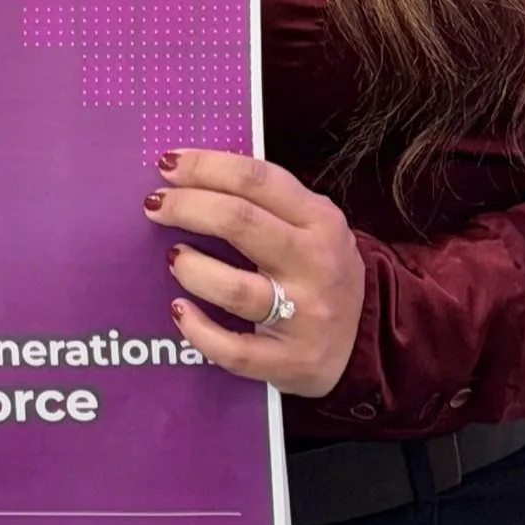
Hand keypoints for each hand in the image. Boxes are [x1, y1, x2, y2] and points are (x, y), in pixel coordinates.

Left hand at [146, 149, 364, 397]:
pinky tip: (179, 310)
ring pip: (233, 287)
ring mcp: (304, 315)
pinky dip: (198, 329)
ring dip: (192, 267)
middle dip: (187, 207)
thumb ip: (266, 202)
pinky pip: (232, 348)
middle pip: (239, 222)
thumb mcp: (312, 226)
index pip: (256, 178)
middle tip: (156, 205)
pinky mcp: (290, 361)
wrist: (368, 340)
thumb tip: (193, 177)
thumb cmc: (320, 271)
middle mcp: (315, 263)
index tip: (168, 163)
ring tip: (175, 257)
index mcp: (320, 219)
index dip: (206, 167)